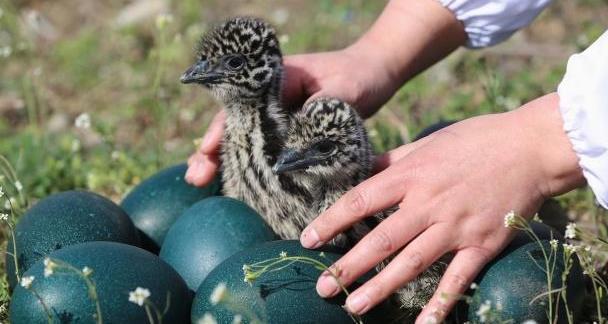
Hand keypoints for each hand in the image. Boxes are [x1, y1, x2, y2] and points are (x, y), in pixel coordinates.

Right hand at [185, 48, 394, 185]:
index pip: (239, 105)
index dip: (220, 129)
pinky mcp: (289, 131)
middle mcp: (270, 98)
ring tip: (203, 185)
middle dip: (211, 151)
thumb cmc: (358, 76)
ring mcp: (277, 115)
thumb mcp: (343, 91)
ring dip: (226, 162)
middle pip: (233, 125)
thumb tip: (293, 153)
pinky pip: (264, 149)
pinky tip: (238, 186)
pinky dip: (250, 166)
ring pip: (245, 140)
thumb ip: (319, 115)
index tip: (205, 150)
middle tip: (195, 178)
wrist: (376, 74)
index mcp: (275, 80)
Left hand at [299, 93, 584, 322]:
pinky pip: (457, 280)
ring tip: (353, 305)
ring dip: (380, 287)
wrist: (531, 147)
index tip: (308, 239)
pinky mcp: (482, 243)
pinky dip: (440, 304)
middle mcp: (429, 203)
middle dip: (349, 265)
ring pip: (411, 263)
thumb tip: (365, 171)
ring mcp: (456, 226)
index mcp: (411, 174)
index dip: (331, 222)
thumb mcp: (428, 141)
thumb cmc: (476, 139)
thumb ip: (395, 160)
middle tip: (323, 286)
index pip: (360, 201)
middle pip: (380, 239)